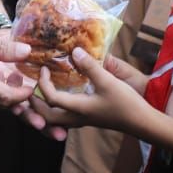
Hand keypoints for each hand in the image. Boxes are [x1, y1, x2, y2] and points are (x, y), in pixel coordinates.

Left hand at [30, 48, 150, 133]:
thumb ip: (90, 66)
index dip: (43, 83)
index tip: (44, 68)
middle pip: (46, 116)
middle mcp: (76, 118)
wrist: (141, 122)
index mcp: (78, 109)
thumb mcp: (108, 81)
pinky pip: (64, 118)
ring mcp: (82, 120)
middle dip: (35, 103)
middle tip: (31, 86)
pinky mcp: (88, 119)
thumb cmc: (125, 103)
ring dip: (44, 108)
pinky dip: (56, 109)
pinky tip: (61, 97)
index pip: (50, 99)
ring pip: (54, 119)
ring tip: (40, 92)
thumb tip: (74, 50)